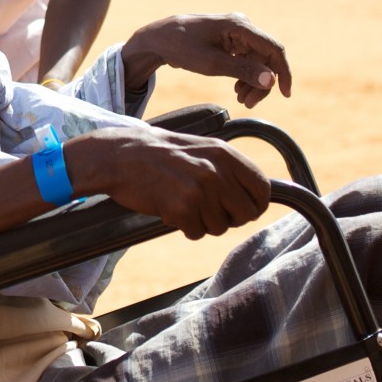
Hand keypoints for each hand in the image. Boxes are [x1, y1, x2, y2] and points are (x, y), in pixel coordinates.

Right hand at [67, 126, 271, 238]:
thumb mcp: (200, 148)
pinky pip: (196, 233)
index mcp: (225, 154)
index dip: (255, 204)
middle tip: (209, 211)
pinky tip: (170, 209)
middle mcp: (216, 171)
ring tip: (183, 204)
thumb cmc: (159, 154)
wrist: (119, 157)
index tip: (242, 209)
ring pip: (220, 227)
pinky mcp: (182, 208)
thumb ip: (227, 167)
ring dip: (203, 223)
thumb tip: (257, 196)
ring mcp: (200, 190)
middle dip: (230, 218)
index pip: (262, 189)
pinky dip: (184, 227)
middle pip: (246, 214)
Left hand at [121, 13, 292, 108]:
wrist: (160, 39)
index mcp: (240, 25)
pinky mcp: (231, 40)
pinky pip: (247, 59)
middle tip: (247, 103)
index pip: (274, 49)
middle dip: (261, 82)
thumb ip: (243, 71)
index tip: (285, 94)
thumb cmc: (183, 47)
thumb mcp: (212, 64)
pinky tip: (237, 89)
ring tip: (240, 99)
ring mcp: (237, 32)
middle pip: (266, 58)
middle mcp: (242, 26)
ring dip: (253, 81)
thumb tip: (271, 80)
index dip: (283, 72)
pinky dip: (245, 75)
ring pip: (257, 61)